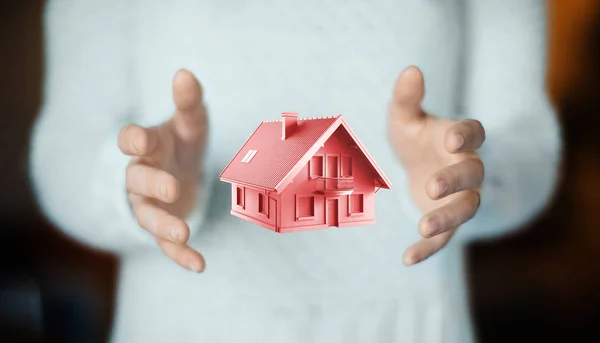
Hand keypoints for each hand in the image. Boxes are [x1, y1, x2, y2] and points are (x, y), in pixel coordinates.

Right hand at [118, 69, 207, 271]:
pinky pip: (166, 245)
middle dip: (153, 185)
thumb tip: (185, 73)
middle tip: (171, 188)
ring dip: (164, 225)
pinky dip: (180, 256)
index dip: (134, 141)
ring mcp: (151, 205)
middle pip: (138, 181)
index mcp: (147, 147)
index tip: (140, 140)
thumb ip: (188, 102)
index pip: (131, 142)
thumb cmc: (182, 143)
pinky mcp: (164, 227)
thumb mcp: (189, 122)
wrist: (180, 171)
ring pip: (149, 216)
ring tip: (184, 233)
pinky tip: (200, 265)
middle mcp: (142, 177)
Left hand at [388, 66, 484, 265]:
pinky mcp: (446, 221)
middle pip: (473, 174)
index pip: (474, 133)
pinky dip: (428, 249)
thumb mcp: (404, 117)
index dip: (465, 135)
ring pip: (465, 210)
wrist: (417, 166)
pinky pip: (444, 238)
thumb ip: (407, 97)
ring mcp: (460, 197)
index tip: (450, 138)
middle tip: (432, 185)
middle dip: (456, 180)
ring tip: (423, 227)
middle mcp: (466, 168)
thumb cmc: (415, 137)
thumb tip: (411, 69)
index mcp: (459, 138)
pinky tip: (407, 259)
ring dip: (447, 219)